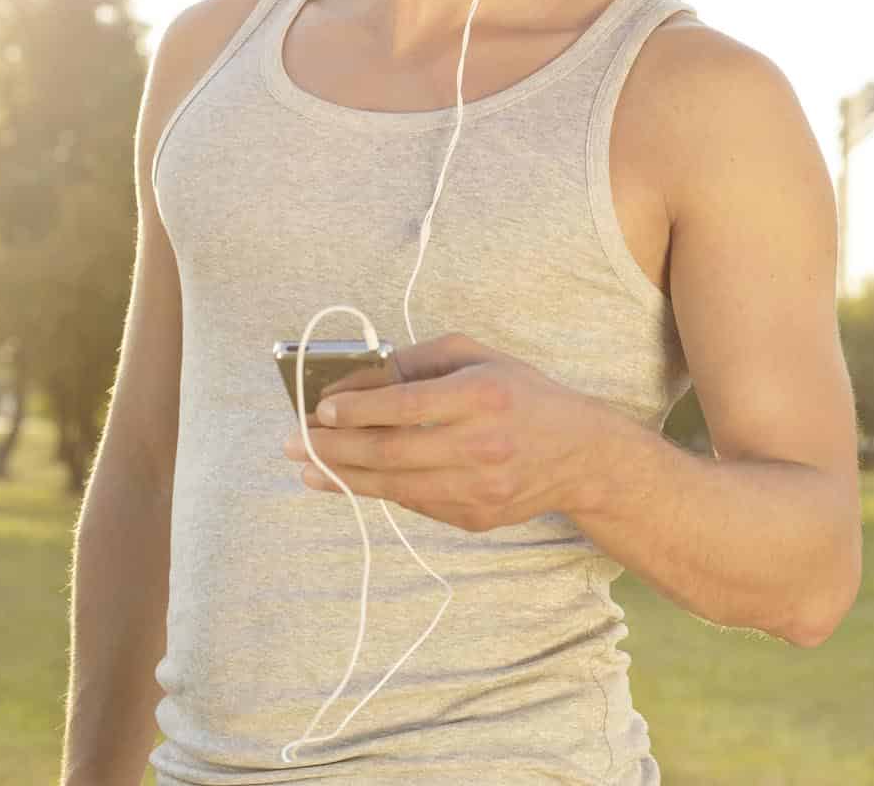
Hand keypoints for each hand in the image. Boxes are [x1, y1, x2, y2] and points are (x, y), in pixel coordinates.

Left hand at [281, 331, 613, 531]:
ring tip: (307, 467)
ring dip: (342, 476)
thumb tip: (363, 377)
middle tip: (294, 442)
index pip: (404, 405)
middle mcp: (481, 443)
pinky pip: (413, 503)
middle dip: (332, 447)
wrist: (580, 454)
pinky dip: (378, 490)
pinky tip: (351, 479)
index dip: (356, 409)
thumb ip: (422, 360)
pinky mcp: (474, 516)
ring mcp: (478, 486)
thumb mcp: (481, 357)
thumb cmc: (525, 395)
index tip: (321, 409)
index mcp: (482, 395)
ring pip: (394, 485)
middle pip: (389, 451)